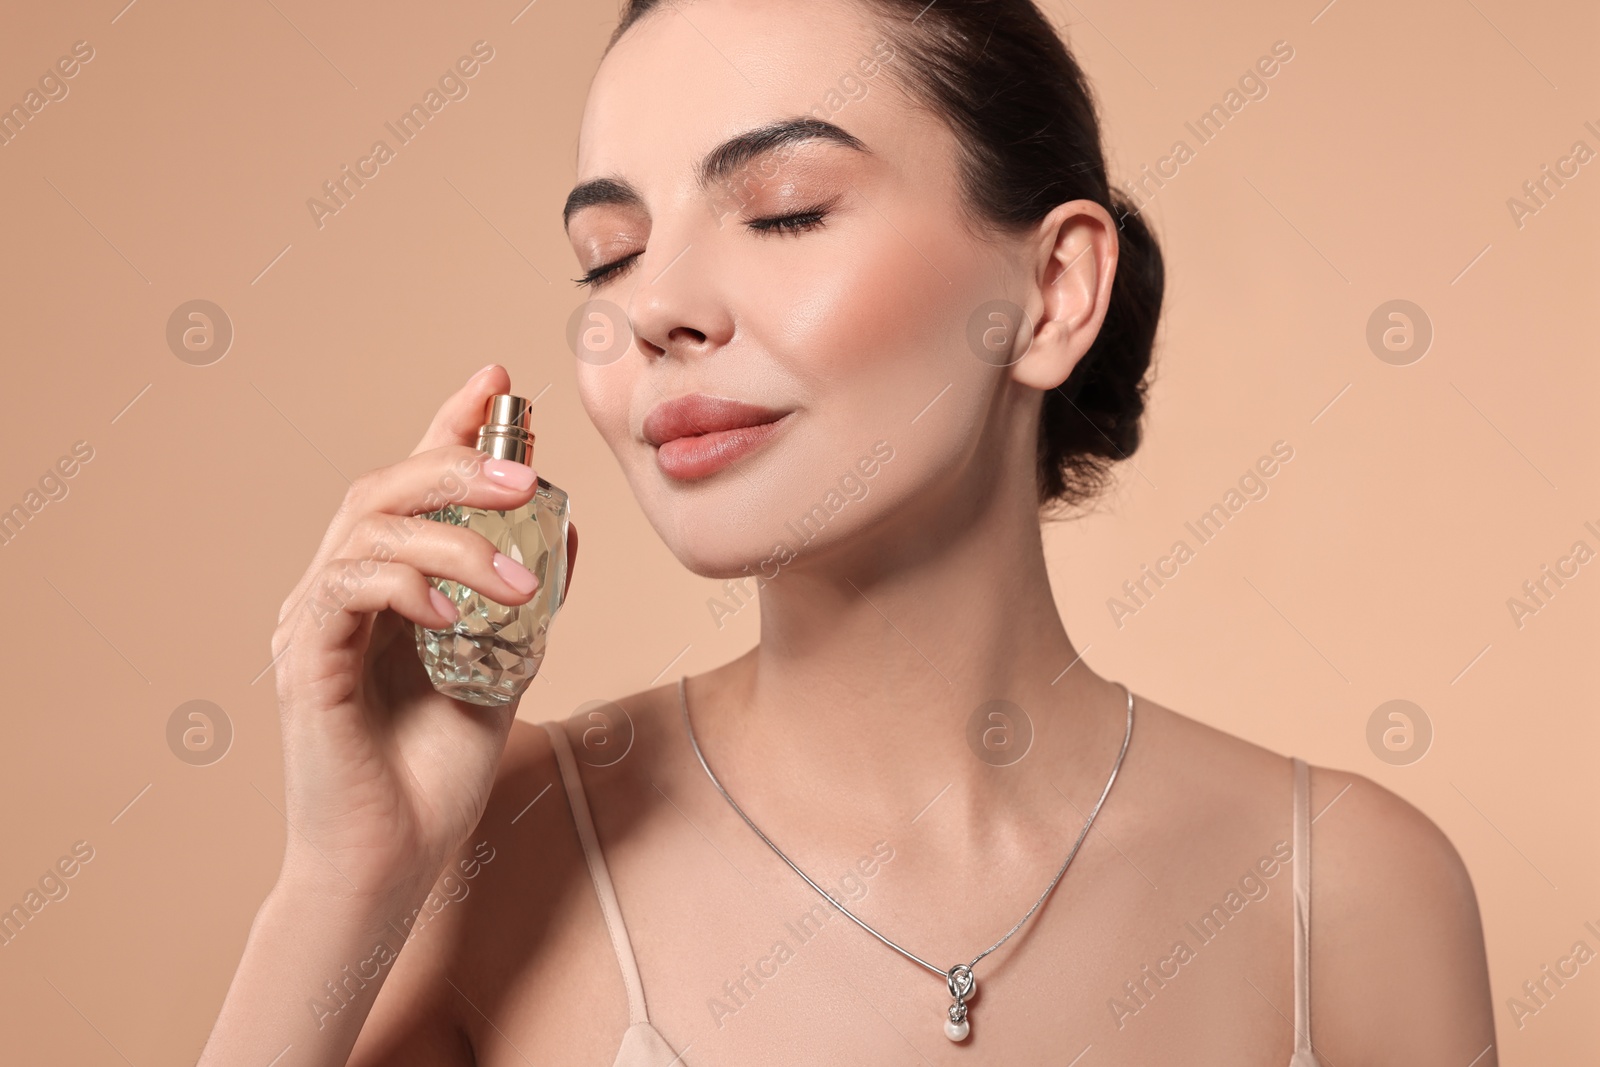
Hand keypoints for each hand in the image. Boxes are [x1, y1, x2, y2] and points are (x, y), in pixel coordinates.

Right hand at [267, 364, 578, 904]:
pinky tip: (455, 616)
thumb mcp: (505, 668)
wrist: (393, 862)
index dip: (451, 424)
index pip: (416, 485)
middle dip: (457, 461)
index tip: (500, 378)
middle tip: (526, 469)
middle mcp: (343, 591)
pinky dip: (405, 586)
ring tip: (521, 582)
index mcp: (389, 586)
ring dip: (455, 540)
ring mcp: (315, 622)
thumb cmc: (436, 773)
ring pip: (369, 530)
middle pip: (384, 487)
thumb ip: (526, 601)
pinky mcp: (303, 661)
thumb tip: (569, 528)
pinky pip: (345, 589)